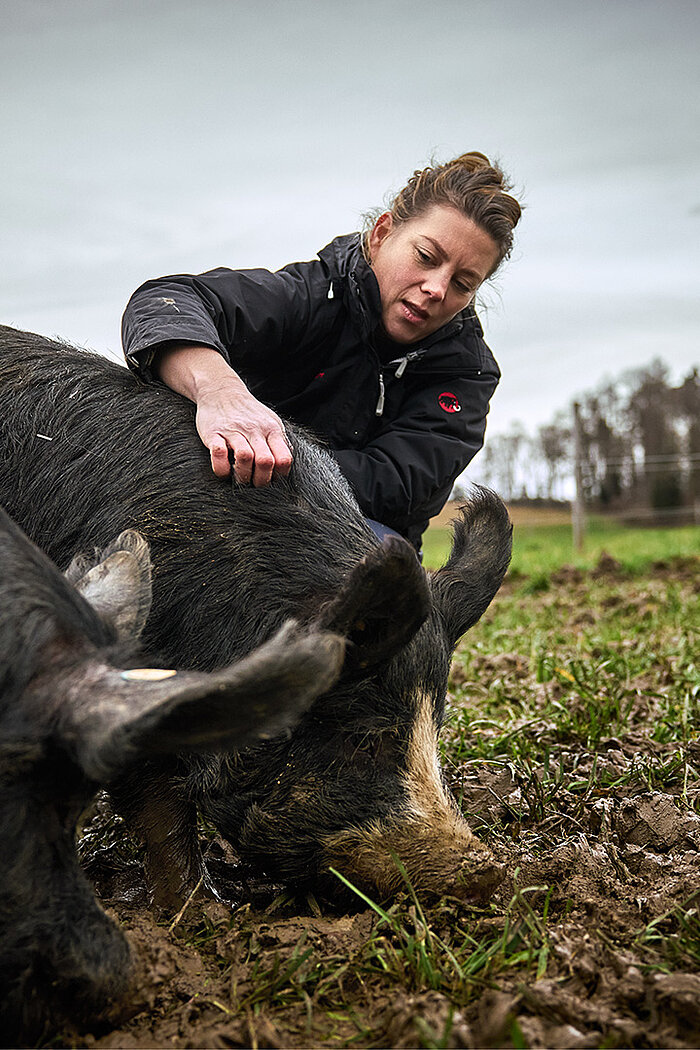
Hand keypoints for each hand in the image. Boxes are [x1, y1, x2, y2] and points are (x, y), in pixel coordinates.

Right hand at [155, 343, 292, 485]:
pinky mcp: (213, 433)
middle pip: (265, 462)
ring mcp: (234, 431)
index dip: (280, 476)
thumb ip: (280, 441)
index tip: (271, 479)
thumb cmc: (247, 411)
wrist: (221, 390)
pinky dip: (221, 467)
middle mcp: (254, 430)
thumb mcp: (270, 420)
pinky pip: (218, 453)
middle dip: (261, 480)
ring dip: (242, 475)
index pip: (284, 459)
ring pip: (245, 457)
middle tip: (254, 484)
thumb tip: (286, 463)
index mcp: (272, 429)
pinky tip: (223, 470)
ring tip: (239, 478)